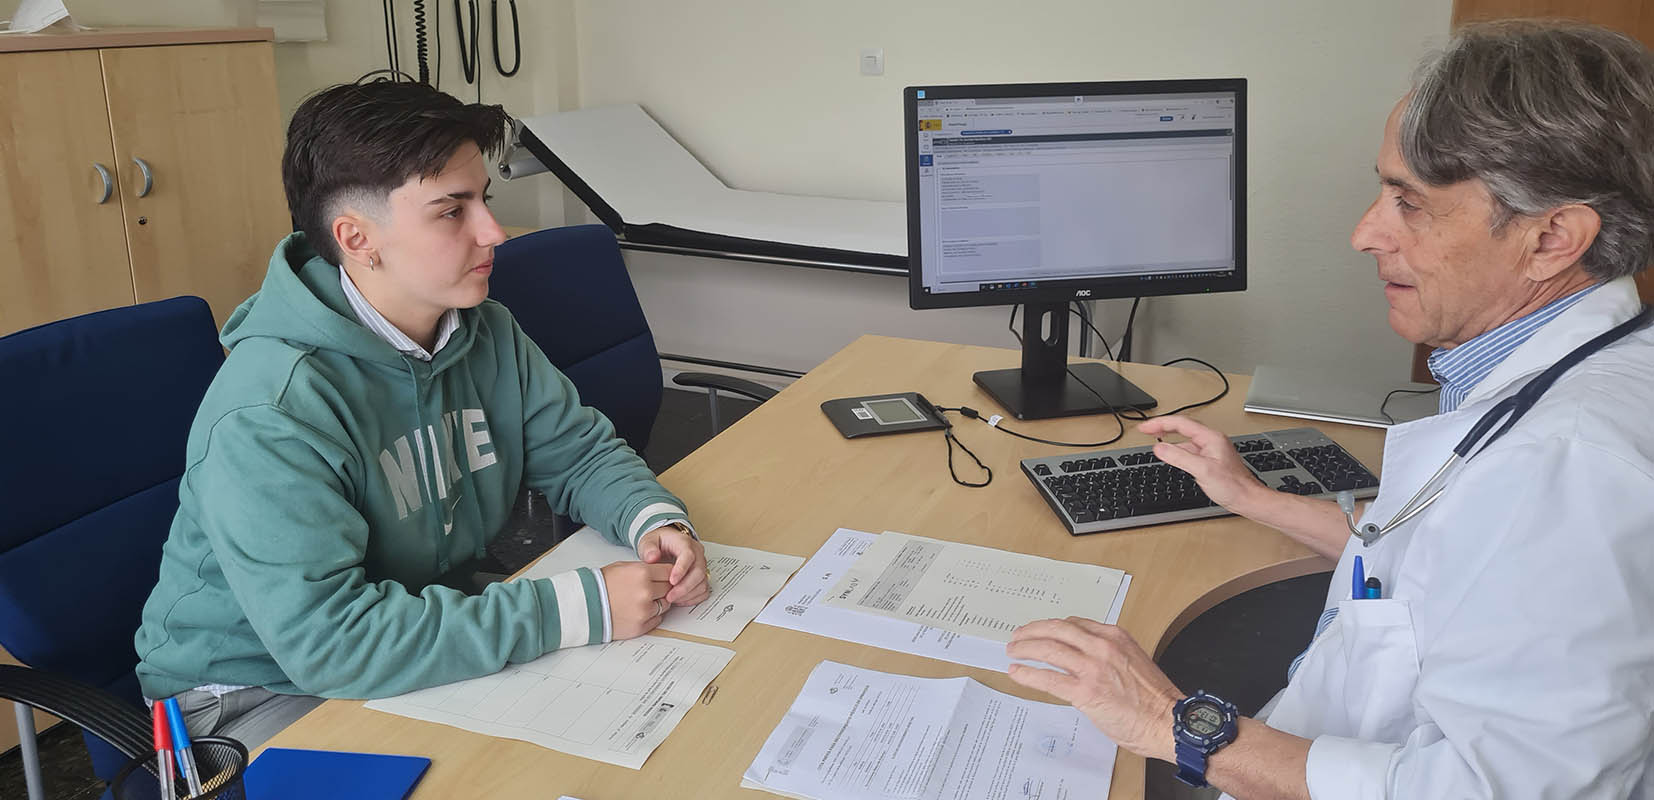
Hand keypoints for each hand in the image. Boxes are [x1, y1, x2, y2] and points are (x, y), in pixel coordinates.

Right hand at [600, 561, 673, 639]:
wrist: (584, 605)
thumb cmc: (600, 585)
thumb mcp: (622, 567)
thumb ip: (644, 569)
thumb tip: (661, 573)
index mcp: (642, 573)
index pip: (669, 572)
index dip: (667, 574)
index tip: (664, 577)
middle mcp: (646, 592)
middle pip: (669, 589)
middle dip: (663, 588)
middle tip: (652, 589)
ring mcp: (645, 610)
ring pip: (665, 605)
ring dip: (658, 603)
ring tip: (642, 600)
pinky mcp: (641, 626)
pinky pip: (657, 619)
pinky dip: (651, 616)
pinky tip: (639, 611)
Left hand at [637, 525, 709, 605]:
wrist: (665, 544)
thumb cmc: (658, 543)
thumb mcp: (648, 542)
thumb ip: (649, 548)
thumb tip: (652, 557)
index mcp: (684, 543)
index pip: (688, 555)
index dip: (682, 569)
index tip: (671, 581)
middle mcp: (697, 553)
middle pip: (698, 571)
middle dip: (685, 587)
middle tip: (670, 596)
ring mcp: (701, 565)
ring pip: (702, 582)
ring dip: (688, 594)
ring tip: (672, 599)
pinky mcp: (701, 576)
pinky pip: (703, 589)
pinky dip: (694, 597)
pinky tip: (680, 600)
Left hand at [1007, 617, 1183, 762]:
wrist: (1168, 722)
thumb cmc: (1155, 699)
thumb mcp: (1133, 660)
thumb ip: (1108, 654)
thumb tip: (1082, 658)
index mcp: (1115, 636)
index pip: (1074, 624)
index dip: (1052, 627)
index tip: (1040, 631)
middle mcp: (1102, 646)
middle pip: (1056, 630)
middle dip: (1032, 631)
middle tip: (1018, 637)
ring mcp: (1092, 668)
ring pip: (1048, 649)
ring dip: (1025, 649)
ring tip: (1013, 652)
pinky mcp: (1085, 692)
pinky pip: (1048, 678)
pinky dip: (1028, 674)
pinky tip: (1017, 673)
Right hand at [1137, 416, 1263, 512]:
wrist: (1248, 499)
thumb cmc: (1233, 486)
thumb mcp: (1202, 470)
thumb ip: (1179, 457)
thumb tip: (1159, 448)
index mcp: (1210, 438)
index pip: (1180, 423)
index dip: (1160, 423)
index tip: (1145, 427)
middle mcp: (1212, 441)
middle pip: (1183, 427)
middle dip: (1163, 427)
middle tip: (1146, 429)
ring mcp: (1212, 450)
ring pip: (1186, 439)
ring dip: (1170, 438)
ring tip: (1155, 440)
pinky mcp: (1211, 460)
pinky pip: (1190, 449)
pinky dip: (1177, 450)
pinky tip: (1172, 456)